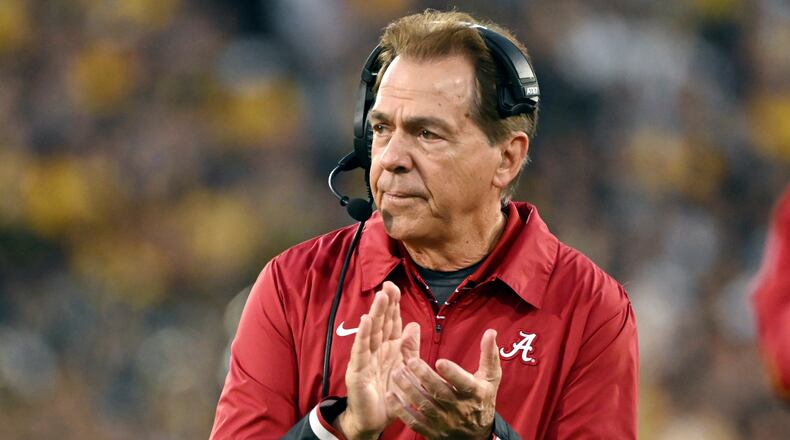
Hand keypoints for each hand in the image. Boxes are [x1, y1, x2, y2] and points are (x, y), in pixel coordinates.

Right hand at [334, 281, 404, 439]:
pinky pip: (361, 351)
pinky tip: (366, 321)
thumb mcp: (404, 368)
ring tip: (379, 297)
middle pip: (381, 323)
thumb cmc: (389, 394)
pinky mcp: (357, 371)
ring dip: (375, 314)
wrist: (374, 420)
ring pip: (371, 332)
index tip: (395, 287)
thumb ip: (409, 348)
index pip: (391, 322)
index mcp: (388, 348)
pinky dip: (363, 336)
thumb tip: (413, 325)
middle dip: (385, 304)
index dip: (393, 305)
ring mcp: (365, 359)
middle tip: (388, 285)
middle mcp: (376, 350)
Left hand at [386, 328, 501, 439]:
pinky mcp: (432, 431)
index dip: (452, 373)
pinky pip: (415, 422)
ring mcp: (445, 422)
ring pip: (425, 406)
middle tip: (410, 361)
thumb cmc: (482, 399)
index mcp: (474, 393)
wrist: (478, 435)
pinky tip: (391, 396)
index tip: (440, 361)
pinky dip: (401, 410)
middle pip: (440, 393)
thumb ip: (489, 355)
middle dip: (424, 377)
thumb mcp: (491, 378)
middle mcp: (459, 409)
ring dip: (409, 390)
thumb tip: (490, 332)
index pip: (463, 383)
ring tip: (397, 373)